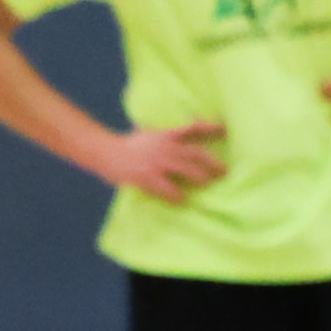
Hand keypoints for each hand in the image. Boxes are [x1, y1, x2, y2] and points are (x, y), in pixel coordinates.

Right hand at [96, 118, 225, 200]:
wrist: (104, 151)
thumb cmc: (125, 145)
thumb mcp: (146, 134)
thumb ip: (163, 136)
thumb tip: (176, 136)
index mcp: (166, 135)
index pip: (193, 129)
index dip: (211, 129)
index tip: (226, 131)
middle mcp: (166, 147)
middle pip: (196, 154)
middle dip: (212, 163)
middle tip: (223, 172)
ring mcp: (157, 162)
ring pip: (187, 170)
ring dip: (201, 179)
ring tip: (208, 185)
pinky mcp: (147, 176)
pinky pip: (168, 189)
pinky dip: (177, 196)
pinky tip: (181, 201)